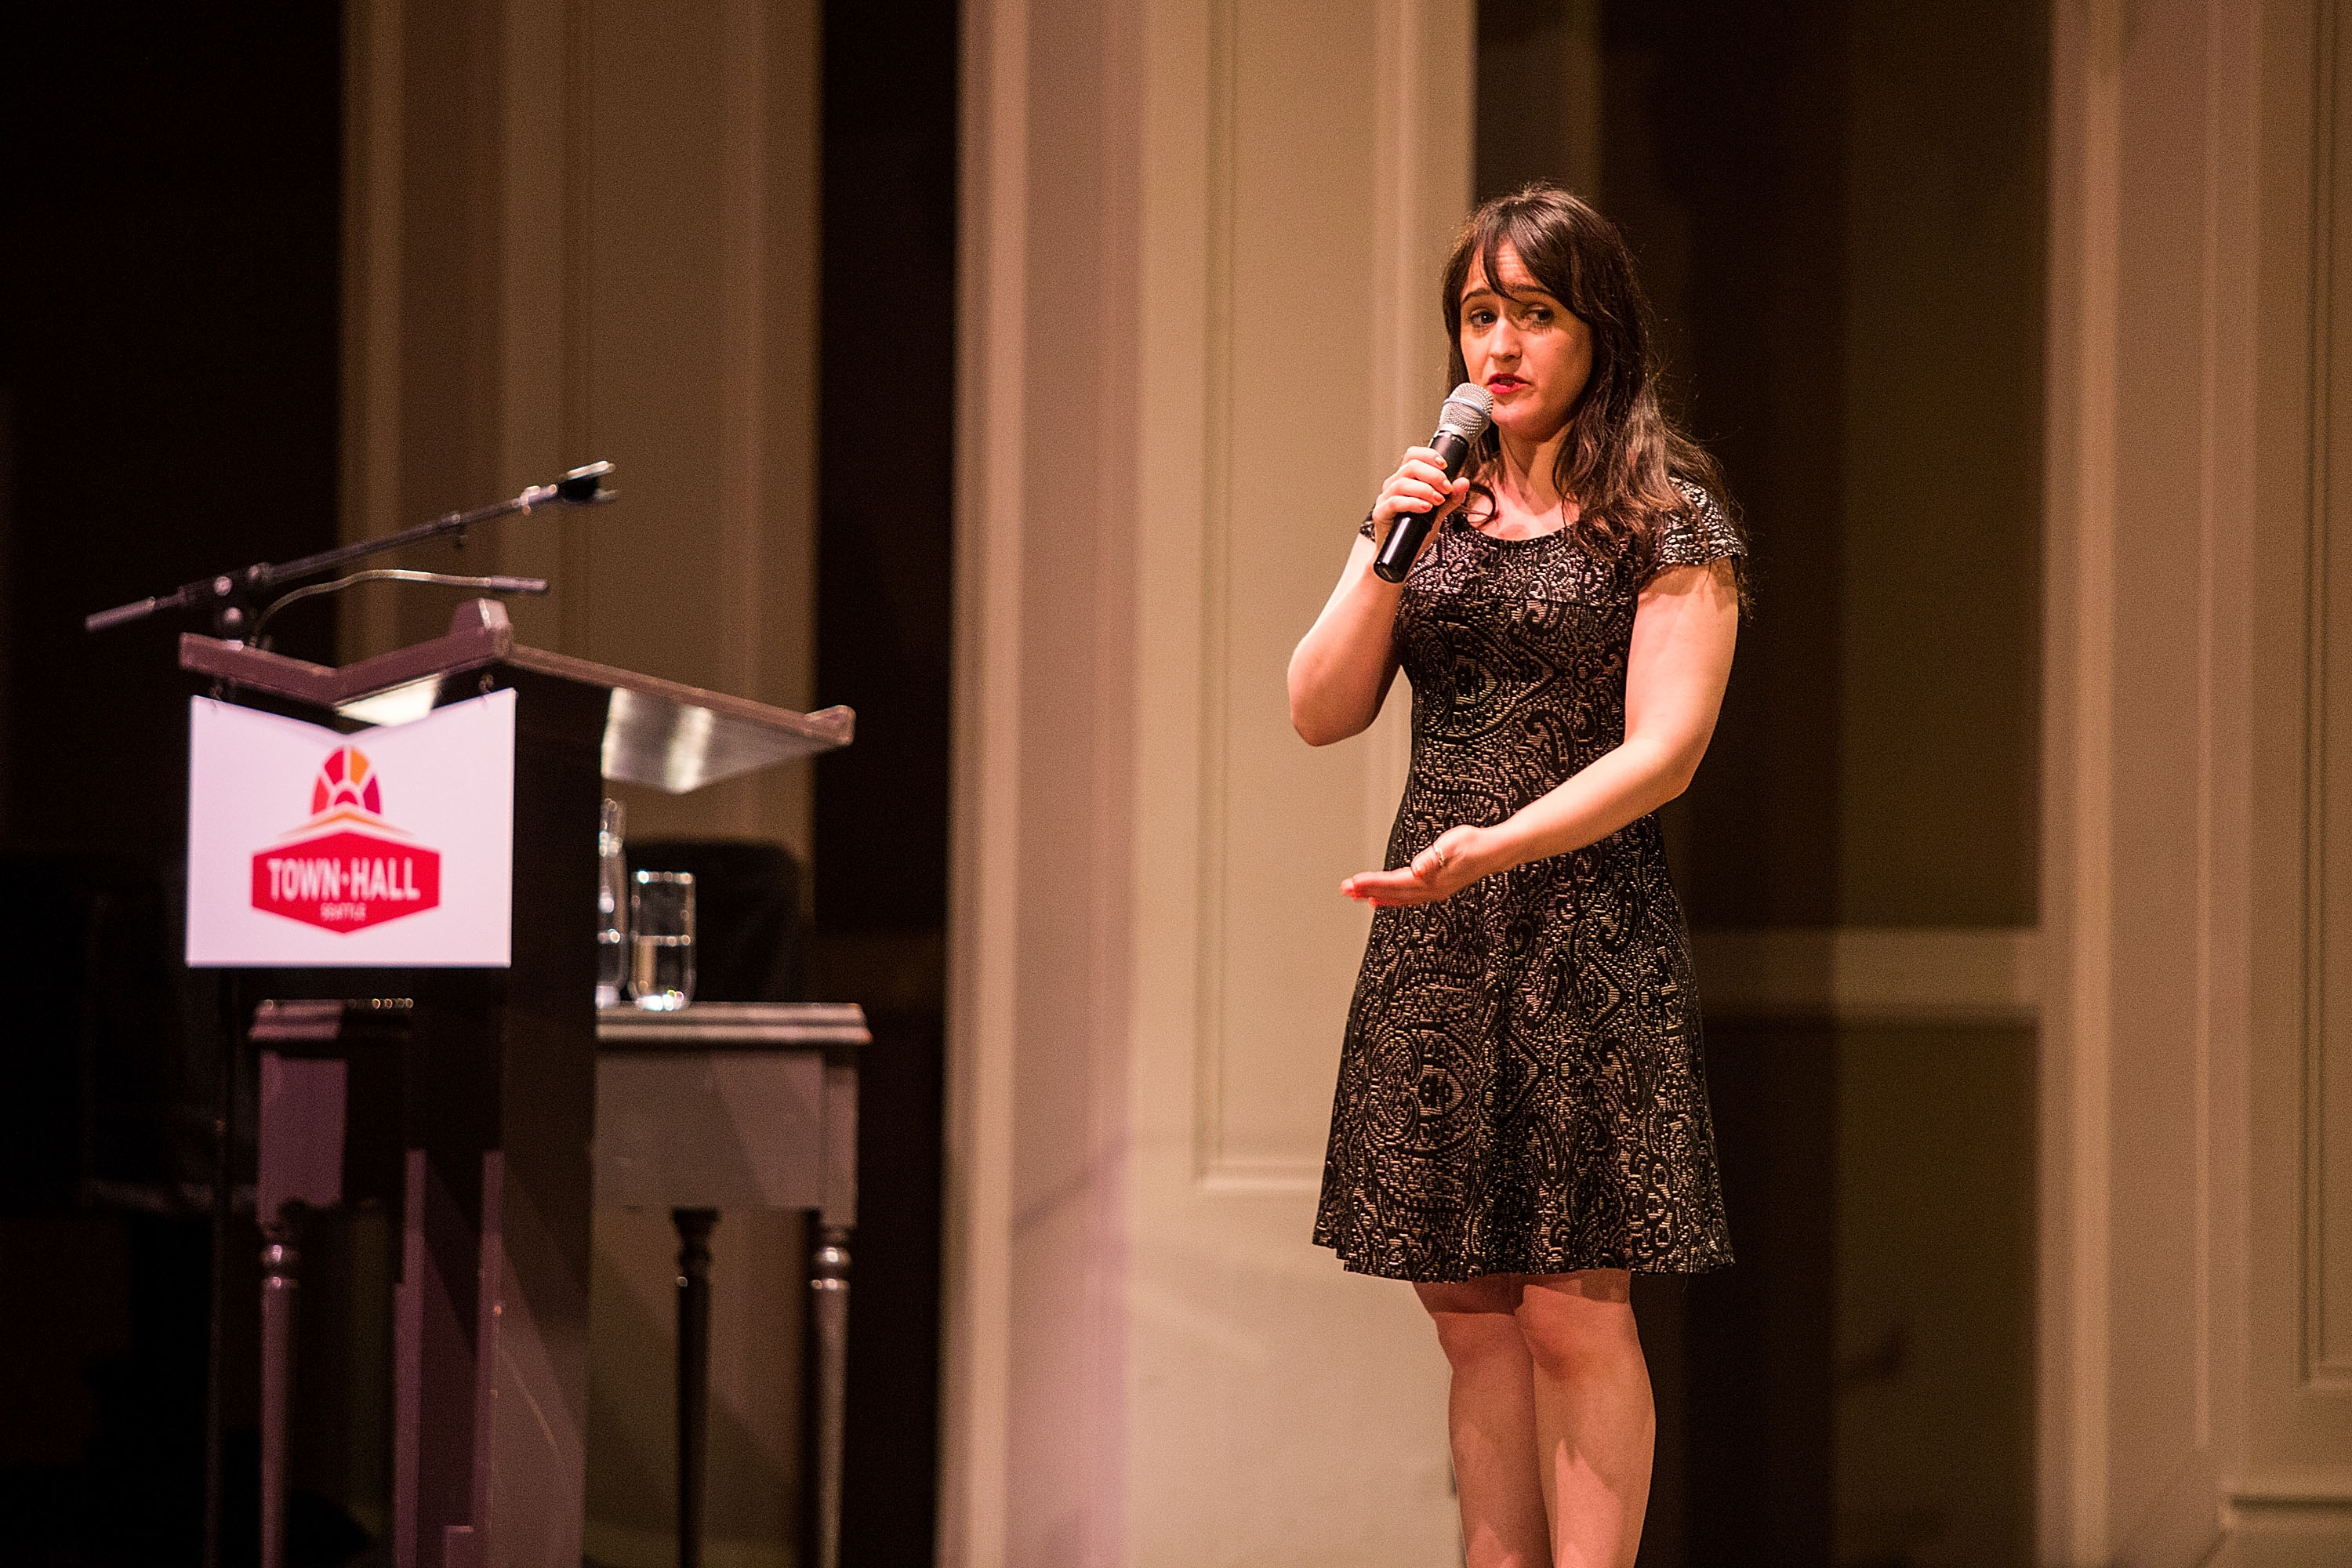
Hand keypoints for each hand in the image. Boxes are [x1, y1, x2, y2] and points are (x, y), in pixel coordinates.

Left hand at [1341, 825, 1491, 906]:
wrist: (1495, 852)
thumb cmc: (1475, 843)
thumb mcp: (1454, 843)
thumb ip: (1434, 858)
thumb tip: (1417, 870)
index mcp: (1432, 879)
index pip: (1395, 882)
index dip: (1373, 883)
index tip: (1354, 882)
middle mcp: (1430, 889)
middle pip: (1392, 893)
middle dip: (1367, 890)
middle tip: (1344, 890)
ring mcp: (1432, 891)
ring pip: (1397, 897)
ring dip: (1375, 895)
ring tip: (1355, 895)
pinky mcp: (1434, 889)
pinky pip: (1406, 898)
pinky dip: (1390, 899)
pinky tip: (1379, 900)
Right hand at [1369, 446, 1470, 545]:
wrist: (1402, 557)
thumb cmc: (1416, 532)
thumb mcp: (1439, 513)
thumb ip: (1451, 498)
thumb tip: (1464, 482)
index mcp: (1405, 479)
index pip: (1413, 456)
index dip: (1428, 455)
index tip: (1445, 466)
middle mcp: (1393, 485)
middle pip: (1410, 466)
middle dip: (1433, 475)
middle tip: (1447, 489)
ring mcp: (1385, 499)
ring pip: (1402, 483)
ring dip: (1425, 490)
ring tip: (1438, 501)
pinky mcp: (1380, 514)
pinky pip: (1395, 502)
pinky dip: (1413, 503)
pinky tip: (1425, 508)